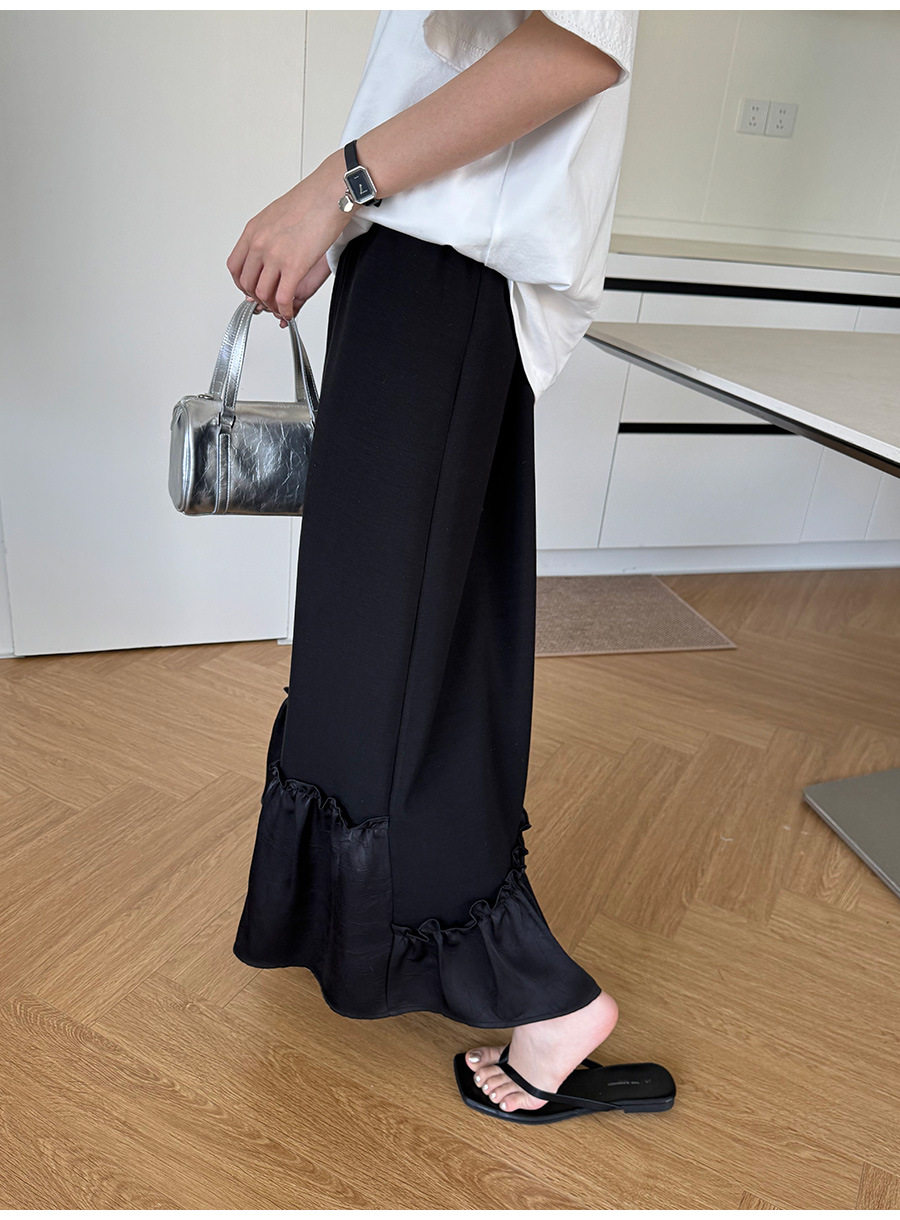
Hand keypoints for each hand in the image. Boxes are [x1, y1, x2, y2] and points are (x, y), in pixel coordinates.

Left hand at [226, 150, 351, 325]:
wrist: (330, 194)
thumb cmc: (311, 200)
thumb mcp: (275, 215)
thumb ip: (266, 236)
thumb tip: (267, 251)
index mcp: (253, 231)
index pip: (235, 267)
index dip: (242, 284)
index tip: (251, 289)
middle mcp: (260, 244)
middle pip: (247, 284)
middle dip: (257, 298)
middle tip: (268, 302)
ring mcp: (275, 256)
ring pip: (263, 294)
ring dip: (271, 306)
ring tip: (281, 307)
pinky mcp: (294, 266)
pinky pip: (283, 298)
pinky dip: (285, 309)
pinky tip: (290, 311)